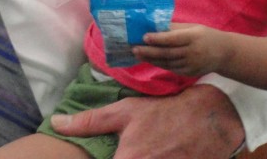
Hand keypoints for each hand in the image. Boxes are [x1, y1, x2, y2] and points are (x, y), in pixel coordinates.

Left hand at [51, 84, 243, 158]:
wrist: (211, 120)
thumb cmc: (164, 113)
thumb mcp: (125, 111)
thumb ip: (89, 122)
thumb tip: (55, 123)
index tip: (101, 155)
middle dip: (117, 156)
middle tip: (123, 148)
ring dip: (136, 158)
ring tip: (141, 150)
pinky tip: (154, 153)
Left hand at [136, 23, 228, 76]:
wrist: (224, 53)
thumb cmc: (205, 36)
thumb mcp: (193, 27)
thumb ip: (175, 28)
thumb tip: (155, 25)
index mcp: (193, 37)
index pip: (173, 39)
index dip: (158, 38)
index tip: (144, 37)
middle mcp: (192, 52)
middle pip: (167, 53)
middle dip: (149, 51)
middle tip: (134, 48)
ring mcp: (191, 65)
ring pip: (167, 62)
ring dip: (151, 59)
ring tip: (138, 54)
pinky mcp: (190, 73)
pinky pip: (171, 69)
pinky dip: (159, 64)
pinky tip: (149, 60)